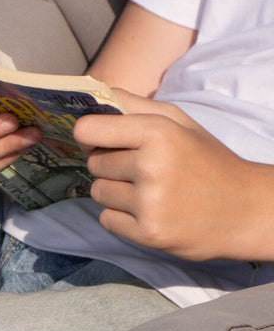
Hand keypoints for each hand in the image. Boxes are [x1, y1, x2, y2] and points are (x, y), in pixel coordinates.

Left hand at [75, 91, 273, 262]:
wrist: (242, 209)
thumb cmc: (207, 162)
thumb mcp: (180, 123)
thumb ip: (136, 106)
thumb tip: (95, 97)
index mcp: (159, 133)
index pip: (90, 130)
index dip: (88, 135)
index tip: (97, 140)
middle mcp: (151, 167)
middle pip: (95, 163)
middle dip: (109, 165)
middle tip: (140, 169)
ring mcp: (148, 203)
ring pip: (98, 192)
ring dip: (114, 192)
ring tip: (147, 191)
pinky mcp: (147, 233)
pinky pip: (106, 220)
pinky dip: (120, 217)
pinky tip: (147, 211)